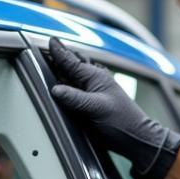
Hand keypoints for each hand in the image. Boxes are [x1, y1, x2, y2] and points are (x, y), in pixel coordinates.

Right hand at [48, 36, 179, 178]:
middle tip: (44, 49)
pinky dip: (65, 87)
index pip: (71, 61)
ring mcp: (91, 94)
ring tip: (49, 62)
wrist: (135, 138)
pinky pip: (74, 92)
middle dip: (58, 58)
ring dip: (61, 71)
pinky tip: (60, 86)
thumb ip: (75, 98)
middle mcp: (92, 82)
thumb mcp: (97, 108)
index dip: (59, 51)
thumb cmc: (122, 121)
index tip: (50, 40)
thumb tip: (55, 90)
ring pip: (71, 79)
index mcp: (95, 77)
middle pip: (70, 67)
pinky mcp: (90, 106)